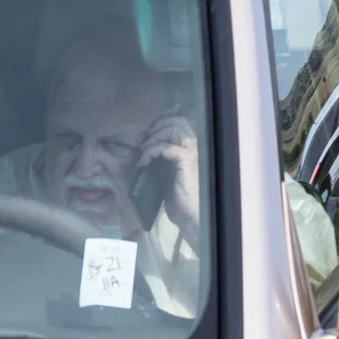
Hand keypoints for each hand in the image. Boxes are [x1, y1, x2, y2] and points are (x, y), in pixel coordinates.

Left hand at [136, 112, 201, 249]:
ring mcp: (192, 152)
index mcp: (192, 148)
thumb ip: (164, 160)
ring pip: (172, 129)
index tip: (147, 136)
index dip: (161, 124)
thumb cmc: (182, 200)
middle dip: (156, 127)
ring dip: (153, 138)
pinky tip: (143, 162)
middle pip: (176, 121)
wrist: (192, 217)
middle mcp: (195, 146)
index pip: (179, 122)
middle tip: (143, 143)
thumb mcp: (170, 174)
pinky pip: (167, 147)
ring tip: (143, 152)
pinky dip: (152, 151)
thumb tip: (146, 150)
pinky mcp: (186, 162)